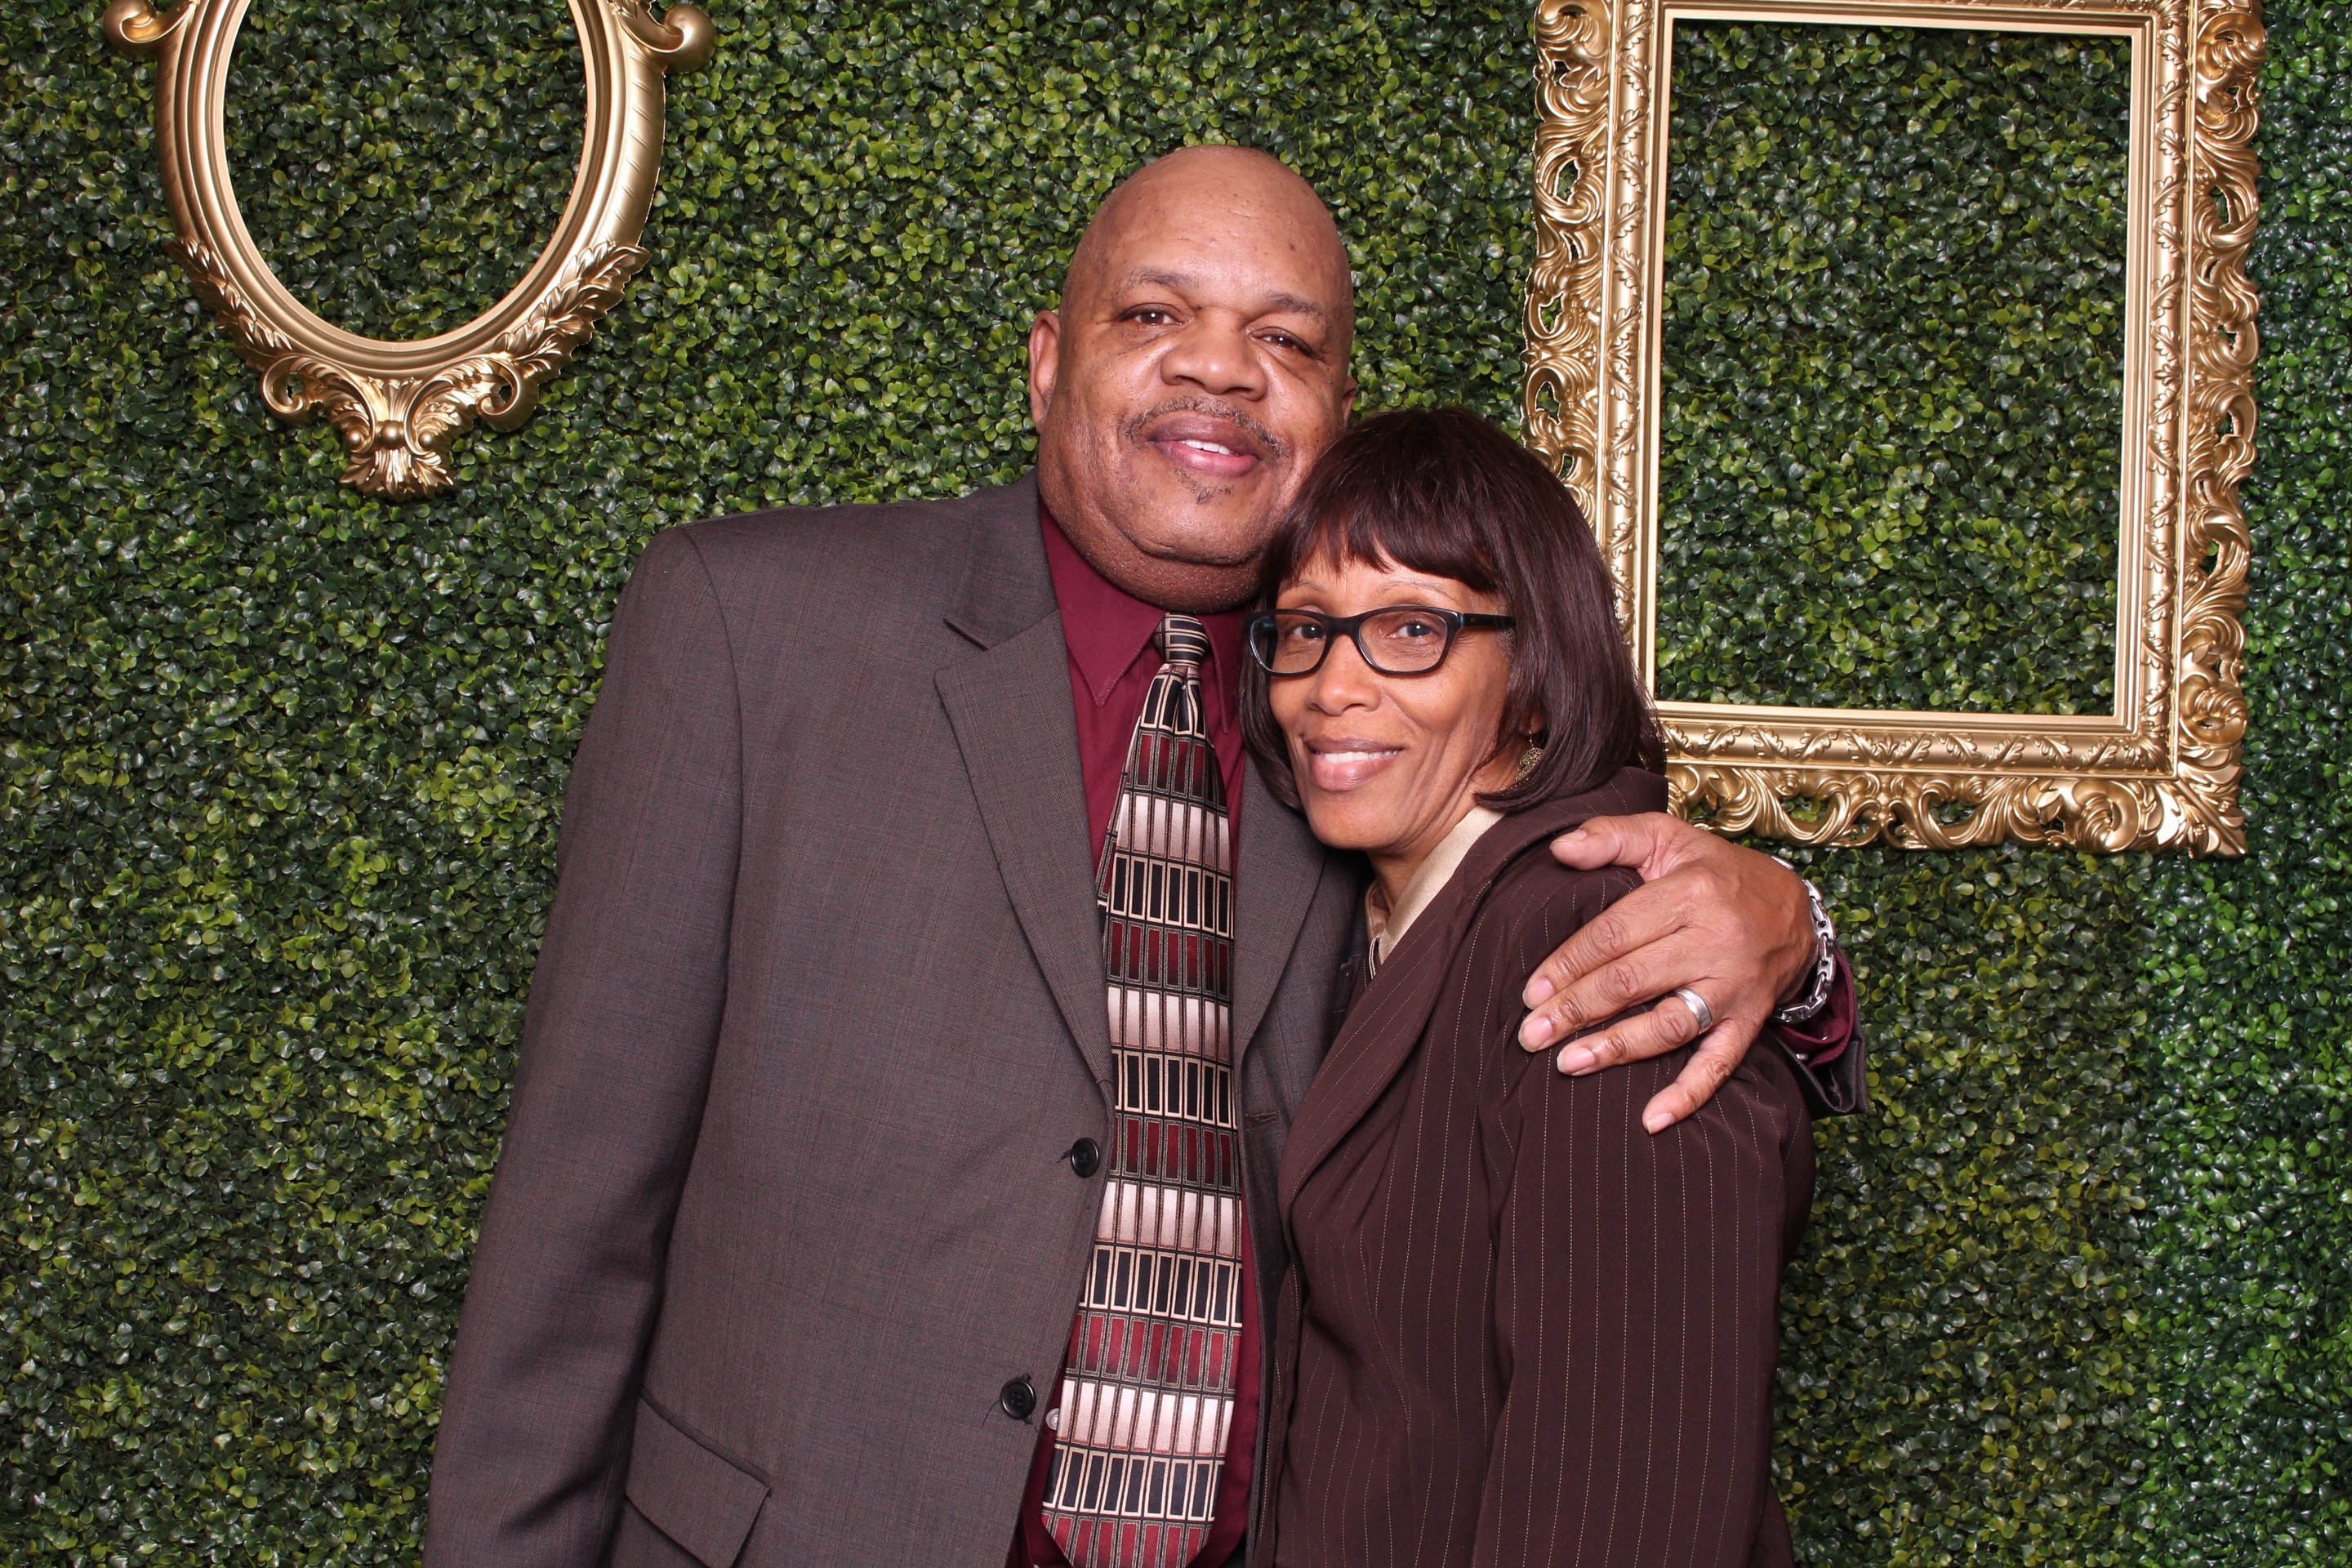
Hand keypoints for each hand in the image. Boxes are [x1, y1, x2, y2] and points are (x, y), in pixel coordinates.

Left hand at [1518, 813, 1816, 1132]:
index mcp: (1689, 893)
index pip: (1614, 934)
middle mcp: (1714, 941)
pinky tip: (1652, 1119)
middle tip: (1532, 1034)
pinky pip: (1720, 1063)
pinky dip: (1689, 1095)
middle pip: (1632, 980)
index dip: (1568, 964)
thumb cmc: (1718, 873)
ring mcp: (1734, 986)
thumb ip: (1612, 837)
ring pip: (1668, 1023)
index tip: (1530, 991)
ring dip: (1616, 1048)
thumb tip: (1559, 848)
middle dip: (1576, 1009)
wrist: (1797, 907)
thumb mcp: (1669, 838)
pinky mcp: (1751, 1020)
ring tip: (1567, 1064)